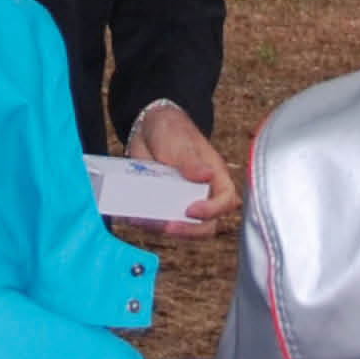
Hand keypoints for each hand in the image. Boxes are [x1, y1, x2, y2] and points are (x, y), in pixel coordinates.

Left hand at [127, 99, 236, 230]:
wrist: (147, 128)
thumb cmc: (172, 131)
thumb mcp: (180, 142)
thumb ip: (192, 160)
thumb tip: (207, 176)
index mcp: (215, 177)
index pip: (225, 201)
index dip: (212, 210)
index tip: (190, 210)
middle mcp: (202, 194)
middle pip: (205, 225)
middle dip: (186, 230)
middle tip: (166, 224)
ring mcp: (181, 202)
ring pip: (180, 228)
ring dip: (161, 228)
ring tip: (143, 219)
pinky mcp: (163, 206)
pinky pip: (158, 222)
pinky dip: (146, 222)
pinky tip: (133, 215)